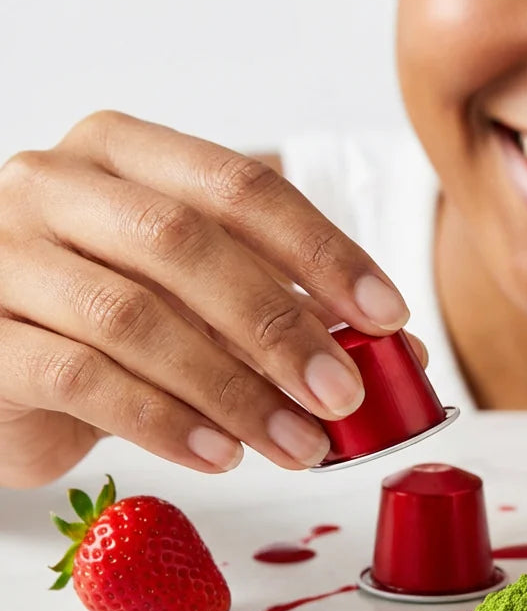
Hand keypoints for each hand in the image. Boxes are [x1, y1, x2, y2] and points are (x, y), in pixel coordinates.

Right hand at [0, 111, 411, 487]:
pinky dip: (164, 423)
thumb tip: (402, 356)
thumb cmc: (108, 319)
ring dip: (234, 391)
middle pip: (185, 243)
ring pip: (134, 318)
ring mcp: (3, 256)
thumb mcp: (200, 300)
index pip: (238, 186)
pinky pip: (81, 378)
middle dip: (280, 326)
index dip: (321, 252)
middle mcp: (56, 186)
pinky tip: (221, 455)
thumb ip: (284, 313)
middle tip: (344, 394)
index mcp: (123, 155)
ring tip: (298, 444)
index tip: (388, 316)